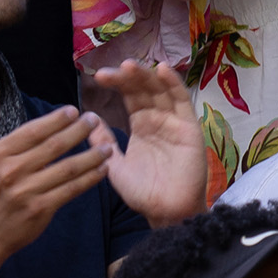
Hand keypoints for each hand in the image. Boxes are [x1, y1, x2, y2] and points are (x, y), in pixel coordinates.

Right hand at [0, 81, 115, 265]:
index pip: (32, 131)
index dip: (55, 120)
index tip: (75, 110)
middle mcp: (11, 171)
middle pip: (52, 147)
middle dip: (78, 132)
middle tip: (95, 120)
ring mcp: (26, 191)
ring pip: (66, 169)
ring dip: (90, 156)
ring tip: (107, 146)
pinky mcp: (40, 209)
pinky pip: (70, 190)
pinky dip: (89, 179)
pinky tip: (103, 170)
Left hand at [87, 59, 211, 221]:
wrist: (166, 212)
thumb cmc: (142, 192)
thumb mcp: (115, 165)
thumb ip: (102, 142)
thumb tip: (87, 119)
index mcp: (142, 125)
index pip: (130, 96)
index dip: (117, 83)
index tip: (98, 77)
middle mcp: (159, 119)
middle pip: (144, 88)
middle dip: (128, 77)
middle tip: (111, 71)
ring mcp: (175, 121)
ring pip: (161, 90)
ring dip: (146, 75)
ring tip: (129, 66)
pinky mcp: (190, 127)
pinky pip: (182, 101)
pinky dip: (174, 83)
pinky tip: (162, 69)